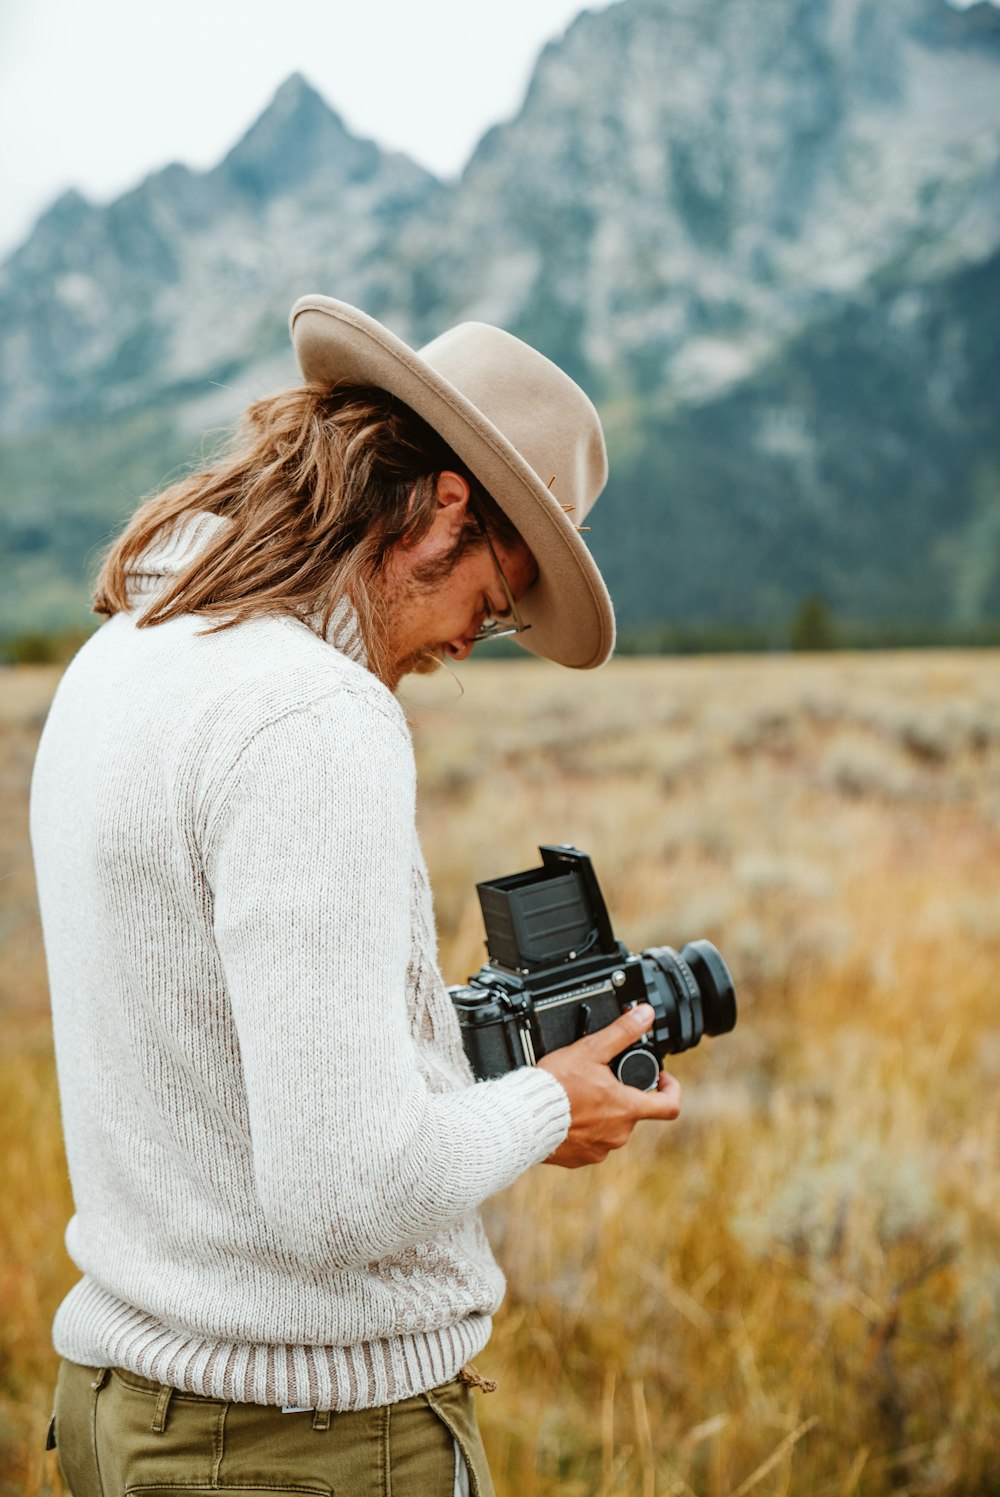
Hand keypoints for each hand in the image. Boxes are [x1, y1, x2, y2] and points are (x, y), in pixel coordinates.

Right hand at [538, 1004, 681, 1168]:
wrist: (524, 1118)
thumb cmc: (555, 1086)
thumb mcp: (591, 1050)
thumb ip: (622, 1032)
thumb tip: (645, 1014)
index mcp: (627, 1108)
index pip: (669, 1105)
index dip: (670, 1088)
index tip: (660, 1078)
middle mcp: (619, 1133)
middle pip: (633, 1111)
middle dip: (621, 1095)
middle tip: (601, 1079)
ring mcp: (600, 1149)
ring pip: (611, 1127)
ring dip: (602, 1112)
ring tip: (580, 1096)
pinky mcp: (581, 1158)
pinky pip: (591, 1142)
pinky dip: (584, 1129)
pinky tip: (569, 1115)